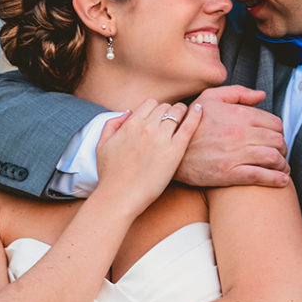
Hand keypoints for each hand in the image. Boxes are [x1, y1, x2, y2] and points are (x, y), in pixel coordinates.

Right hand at [93, 99, 201, 216]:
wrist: (119, 196)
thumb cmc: (110, 175)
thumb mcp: (102, 145)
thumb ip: (112, 124)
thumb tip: (128, 112)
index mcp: (130, 124)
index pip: (150, 104)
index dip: (155, 109)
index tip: (159, 117)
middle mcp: (146, 127)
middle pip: (165, 107)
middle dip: (169, 111)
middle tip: (174, 119)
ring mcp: (161, 138)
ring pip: (177, 112)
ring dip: (181, 112)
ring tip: (185, 117)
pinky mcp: (175, 151)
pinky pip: (189, 126)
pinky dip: (195, 115)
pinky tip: (199, 110)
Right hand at [176, 86, 288, 187]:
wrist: (169, 148)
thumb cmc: (191, 123)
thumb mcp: (210, 98)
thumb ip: (238, 93)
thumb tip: (261, 95)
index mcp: (239, 114)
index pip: (274, 123)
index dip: (279, 132)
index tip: (276, 138)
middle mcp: (240, 133)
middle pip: (277, 140)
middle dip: (283, 148)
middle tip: (280, 153)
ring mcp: (235, 153)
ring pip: (273, 157)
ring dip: (282, 164)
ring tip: (282, 167)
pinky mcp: (229, 173)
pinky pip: (261, 176)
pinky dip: (276, 179)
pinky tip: (282, 180)